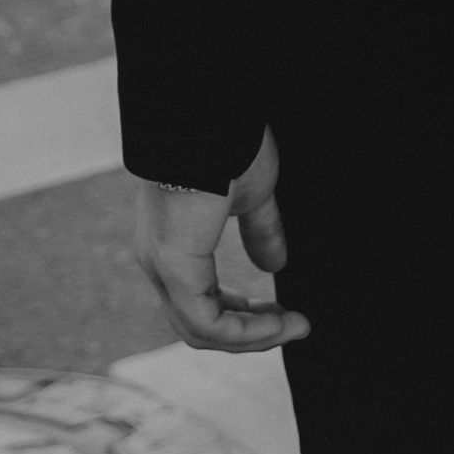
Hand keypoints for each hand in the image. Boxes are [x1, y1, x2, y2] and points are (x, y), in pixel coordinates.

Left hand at [132, 127, 308, 351]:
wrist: (210, 117)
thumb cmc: (229, 143)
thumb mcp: (252, 194)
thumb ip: (260, 231)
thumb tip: (275, 264)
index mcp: (173, 244)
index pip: (202, 300)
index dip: (244, 313)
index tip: (284, 313)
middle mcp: (159, 263)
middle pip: (200, 322)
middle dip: (250, 330)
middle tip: (293, 324)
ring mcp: (162, 269)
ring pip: (202, 330)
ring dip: (252, 336)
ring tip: (294, 327)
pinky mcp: (174, 270)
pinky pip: (206, 322)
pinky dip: (243, 331)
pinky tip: (277, 325)